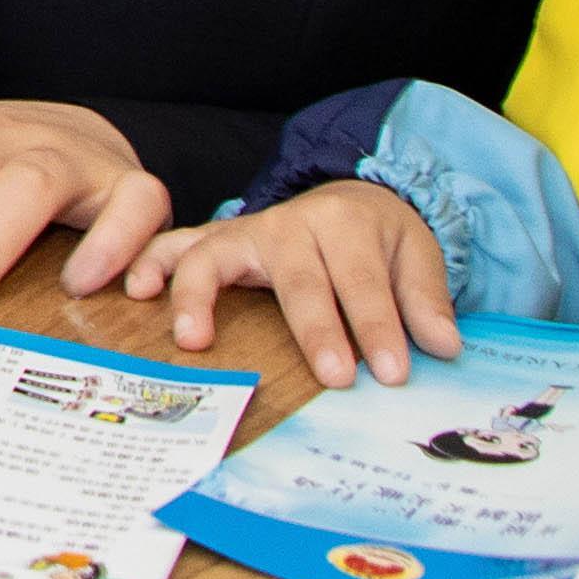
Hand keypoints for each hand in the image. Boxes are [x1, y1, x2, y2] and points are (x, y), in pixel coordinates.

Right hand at [129, 177, 462, 384]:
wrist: (344, 199)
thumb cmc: (379, 240)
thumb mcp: (415, 254)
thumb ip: (425, 298)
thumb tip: (443, 346)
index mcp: (346, 223)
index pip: (363, 281)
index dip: (379, 329)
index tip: (393, 374)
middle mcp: (289, 222)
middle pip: (299, 278)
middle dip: (317, 329)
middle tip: (334, 378)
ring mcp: (243, 231)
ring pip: (214, 256)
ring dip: (200, 297)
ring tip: (194, 340)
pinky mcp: (213, 241)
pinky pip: (172, 248)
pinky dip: (150, 266)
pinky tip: (135, 294)